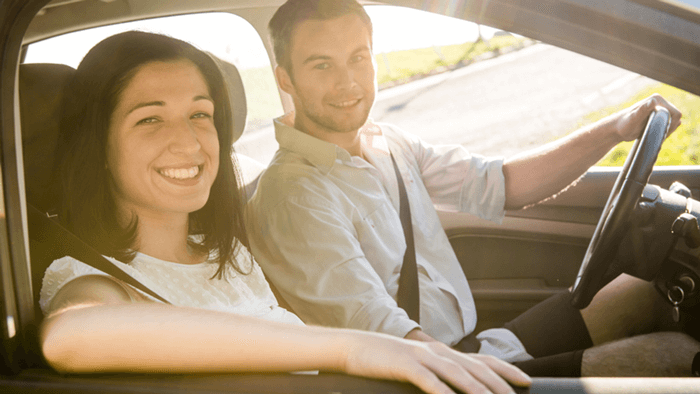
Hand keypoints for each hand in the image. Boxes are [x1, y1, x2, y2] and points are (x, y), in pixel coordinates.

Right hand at [343, 333, 530, 393]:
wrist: (354, 347)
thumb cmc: (385, 360)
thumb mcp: (416, 365)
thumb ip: (438, 374)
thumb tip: (456, 388)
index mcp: (442, 352)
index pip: (481, 360)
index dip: (506, 369)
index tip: (526, 380)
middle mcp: (437, 351)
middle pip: (475, 367)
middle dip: (499, 383)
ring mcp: (422, 356)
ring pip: (457, 373)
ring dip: (478, 389)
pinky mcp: (405, 364)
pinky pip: (429, 380)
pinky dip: (443, 391)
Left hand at [613, 94, 681, 141]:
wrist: (617, 129)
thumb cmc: (624, 124)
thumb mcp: (634, 118)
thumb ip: (643, 109)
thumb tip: (653, 101)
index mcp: (657, 99)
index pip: (675, 113)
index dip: (672, 125)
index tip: (662, 133)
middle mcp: (659, 102)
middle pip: (676, 117)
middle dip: (670, 128)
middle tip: (658, 136)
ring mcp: (659, 109)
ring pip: (673, 121)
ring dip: (668, 130)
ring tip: (656, 136)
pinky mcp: (657, 116)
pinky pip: (668, 123)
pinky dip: (665, 130)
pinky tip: (657, 135)